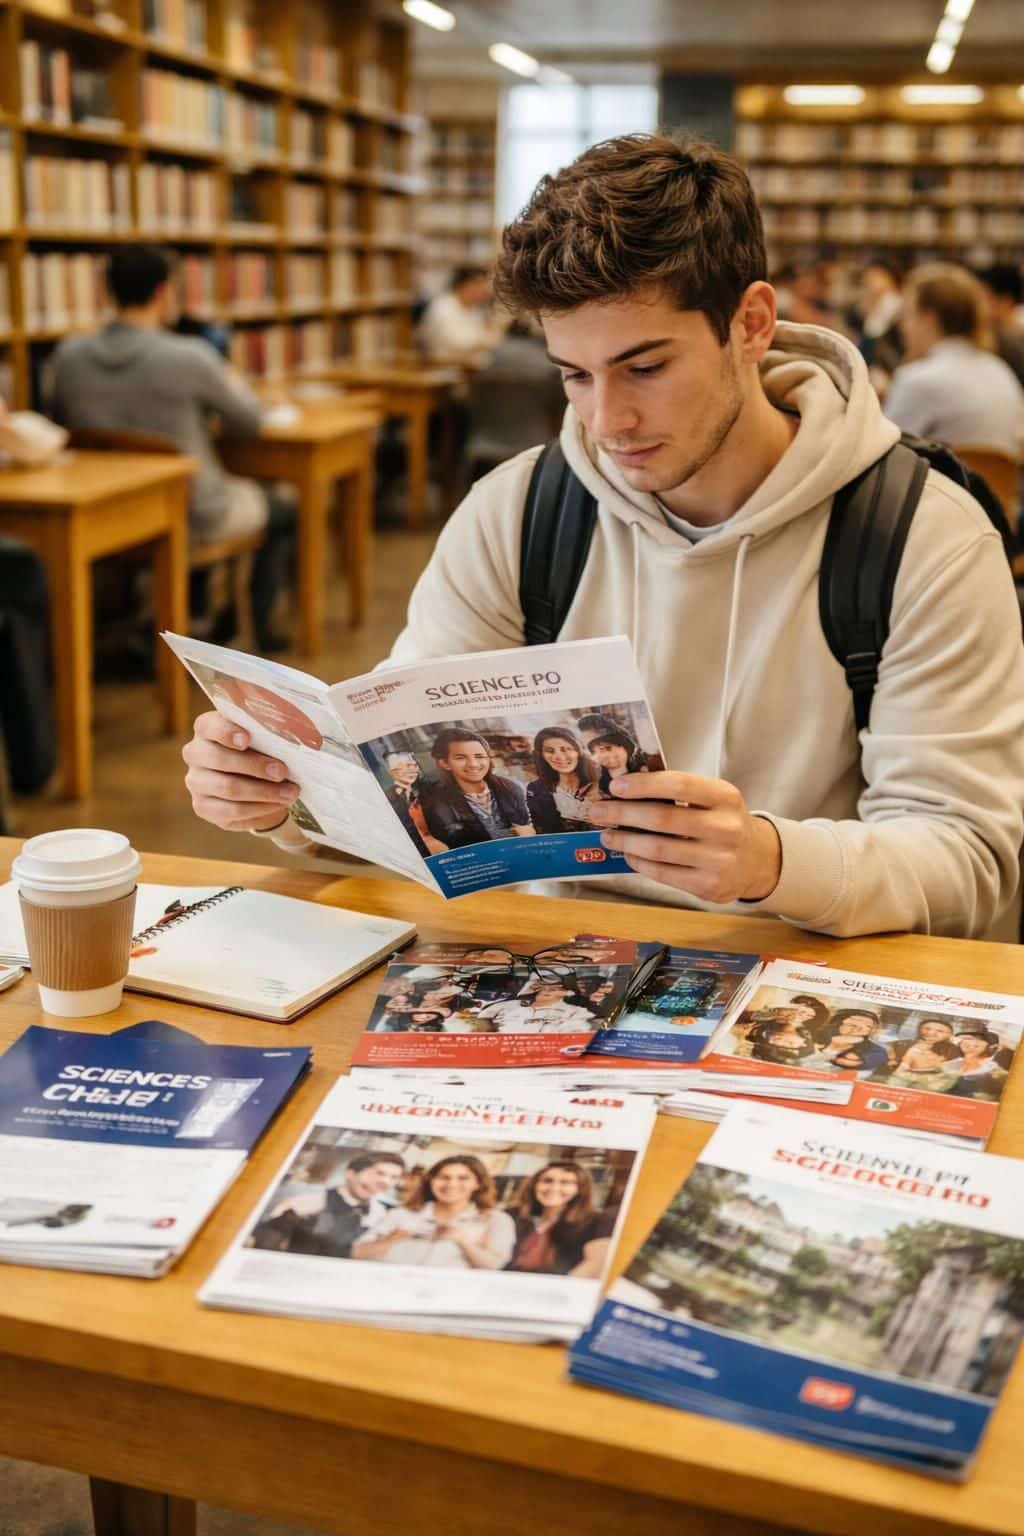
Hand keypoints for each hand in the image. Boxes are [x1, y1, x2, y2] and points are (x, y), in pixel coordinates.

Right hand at [182, 711, 298, 831]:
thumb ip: (266, 734)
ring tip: (290, 792)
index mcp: (206, 728)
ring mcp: (196, 782)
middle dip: (254, 766)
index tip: (247, 739)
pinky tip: (278, 804)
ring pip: (228, 788)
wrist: (256, 781)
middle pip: (219, 759)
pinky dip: (259, 808)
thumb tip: (288, 738)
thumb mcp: (263, 737)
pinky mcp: (203, 807)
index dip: (226, 732)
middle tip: (282, 771)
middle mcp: (195, 754)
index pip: (209, 727)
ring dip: (263, 792)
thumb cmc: (260, 750)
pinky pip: (232, 811)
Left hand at [587, 771, 781, 903]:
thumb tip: (626, 788)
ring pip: (658, 849)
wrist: (757, 861)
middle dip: (623, 813)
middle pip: (662, 818)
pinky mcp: (708, 886)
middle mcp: (725, 828)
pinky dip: (638, 861)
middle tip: (598, 811)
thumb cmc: (723, 822)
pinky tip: (627, 853)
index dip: (644, 785)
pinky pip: (662, 873)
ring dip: (625, 840)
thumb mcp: (713, 799)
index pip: (679, 785)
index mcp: (725, 797)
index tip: (616, 786)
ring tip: (607, 834)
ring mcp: (719, 860)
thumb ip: (680, 793)